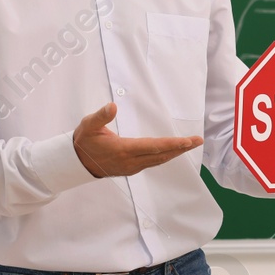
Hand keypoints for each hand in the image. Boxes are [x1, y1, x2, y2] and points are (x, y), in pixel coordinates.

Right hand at [72, 102, 202, 177]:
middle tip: (197, 140)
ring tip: (189, 145)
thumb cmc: (84, 142)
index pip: (153, 146)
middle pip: (161, 155)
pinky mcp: (131, 169)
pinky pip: (153, 162)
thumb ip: (100, 116)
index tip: (187, 141)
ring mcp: (132, 167)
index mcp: (123, 149)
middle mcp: (131, 161)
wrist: (76, 162)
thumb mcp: (88, 126)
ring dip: (175, 152)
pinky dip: (165, 156)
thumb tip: (113, 105)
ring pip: (158, 160)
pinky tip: (172, 151)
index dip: (171, 144)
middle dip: (181, 148)